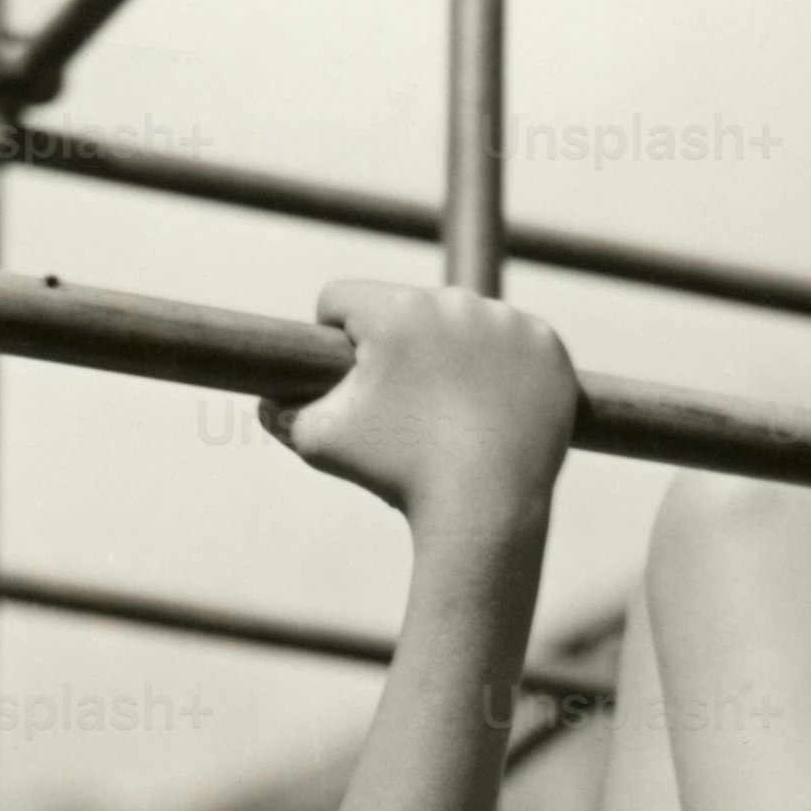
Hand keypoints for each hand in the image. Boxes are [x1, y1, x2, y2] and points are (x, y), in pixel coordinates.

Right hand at [262, 281, 576, 546]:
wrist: (486, 511)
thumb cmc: (398, 476)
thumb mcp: (320, 445)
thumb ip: (282, 414)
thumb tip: (264, 399)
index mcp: (393, 310)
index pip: (341, 299)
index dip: (333, 336)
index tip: (347, 373)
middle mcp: (452, 300)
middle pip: (408, 312)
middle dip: (401, 351)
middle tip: (407, 410)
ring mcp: (506, 319)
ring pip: (463, 326)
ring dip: (453, 356)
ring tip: (452, 414)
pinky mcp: (547, 345)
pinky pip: (514, 346)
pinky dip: (504, 371)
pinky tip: (494, 407)